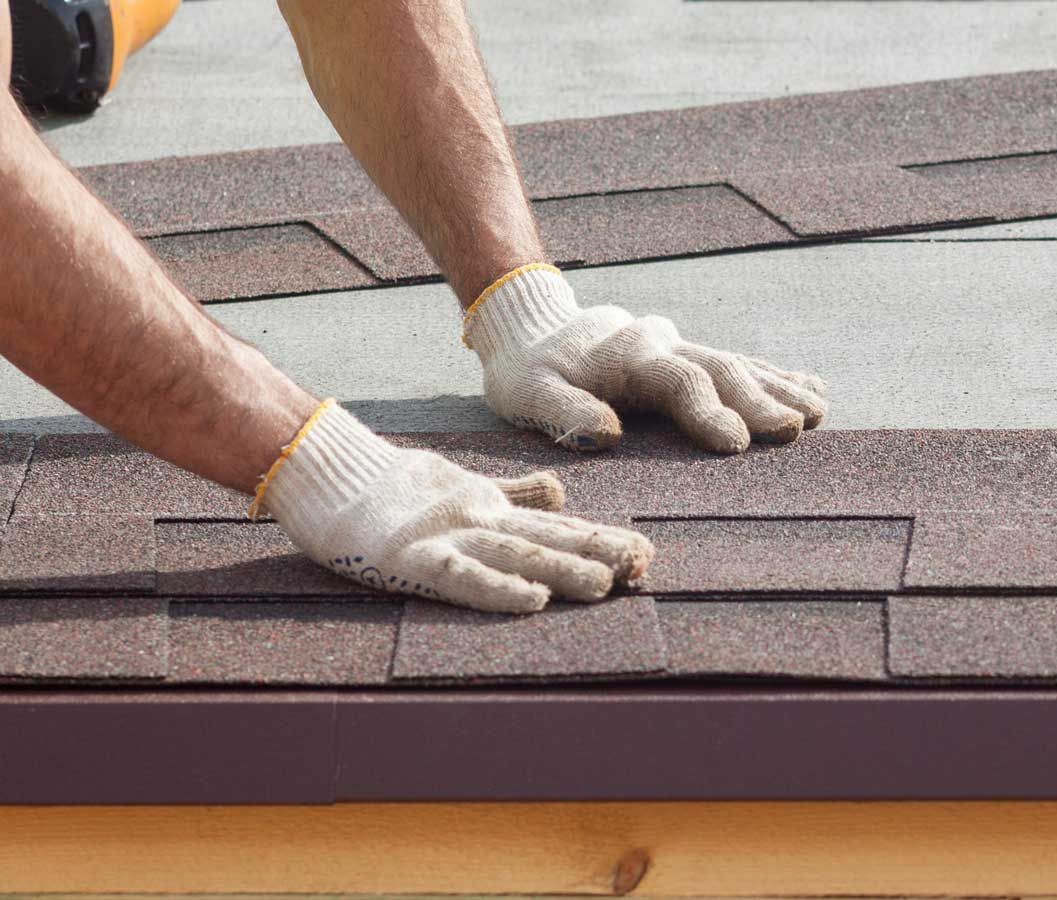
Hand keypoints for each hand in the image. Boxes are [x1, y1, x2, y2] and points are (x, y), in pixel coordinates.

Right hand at [255, 400, 653, 612]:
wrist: (326, 473)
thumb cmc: (393, 488)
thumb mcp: (465, 487)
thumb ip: (513, 492)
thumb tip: (561, 491)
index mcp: (492, 508)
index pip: (557, 525)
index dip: (601, 539)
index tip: (646, 554)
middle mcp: (480, 521)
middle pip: (549, 538)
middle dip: (599, 553)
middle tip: (644, 566)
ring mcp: (448, 538)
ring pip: (517, 553)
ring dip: (564, 569)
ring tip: (607, 583)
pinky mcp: (412, 559)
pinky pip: (462, 577)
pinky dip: (499, 588)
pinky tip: (532, 600)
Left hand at [463, 264, 826, 452]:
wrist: (535, 327)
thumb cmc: (529, 373)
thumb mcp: (528, 393)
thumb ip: (563, 412)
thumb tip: (606, 435)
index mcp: (628, 356)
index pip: (677, 380)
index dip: (708, 411)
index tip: (736, 443)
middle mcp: (663, 345)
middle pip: (720, 369)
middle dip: (759, 400)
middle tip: (794, 428)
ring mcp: (682, 347)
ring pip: (739, 364)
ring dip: (780, 388)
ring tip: (817, 412)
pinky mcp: (691, 355)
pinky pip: (741, 363)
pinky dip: (777, 376)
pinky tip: (813, 389)